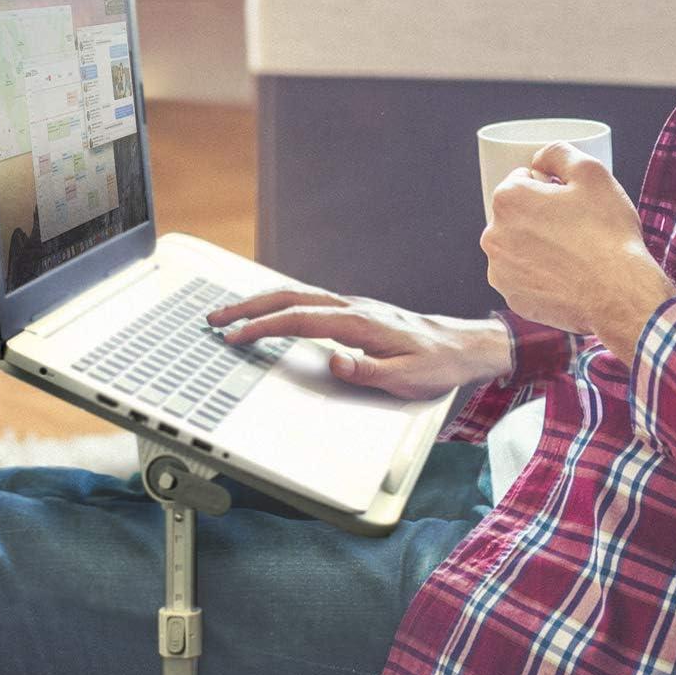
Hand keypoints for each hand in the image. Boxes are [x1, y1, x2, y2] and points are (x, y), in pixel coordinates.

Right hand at [205, 285, 510, 400]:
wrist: (461, 345)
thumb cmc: (436, 364)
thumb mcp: (408, 379)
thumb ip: (369, 372)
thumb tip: (334, 362)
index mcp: (359, 322)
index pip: (299, 319)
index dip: (263, 327)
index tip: (235, 337)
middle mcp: (352, 307)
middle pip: (289, 298)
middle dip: (248, 307)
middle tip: (214, 319)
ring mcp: (352, 306)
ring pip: (297, 295)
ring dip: (260, 302)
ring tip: (230, 314)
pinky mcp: (353, 312)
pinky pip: (308, 301)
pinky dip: (280, 303)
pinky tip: (270, 312)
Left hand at [480, 141, 675, 363]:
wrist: (620, 293)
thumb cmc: (608, 233)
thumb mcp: (592, 172)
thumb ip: (558, 152)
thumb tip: (538, 160)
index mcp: (508, 198)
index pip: (524, 180)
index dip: (551, 188)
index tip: (572, 204)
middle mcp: (493, 234)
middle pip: (518, 214)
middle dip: (540, 216)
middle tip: (576, 229)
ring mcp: (499, 270)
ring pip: (518, 246)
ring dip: (538, 246)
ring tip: (572, 255)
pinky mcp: (511, 297)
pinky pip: (524, 277)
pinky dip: (540, 275)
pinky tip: (566, 277)